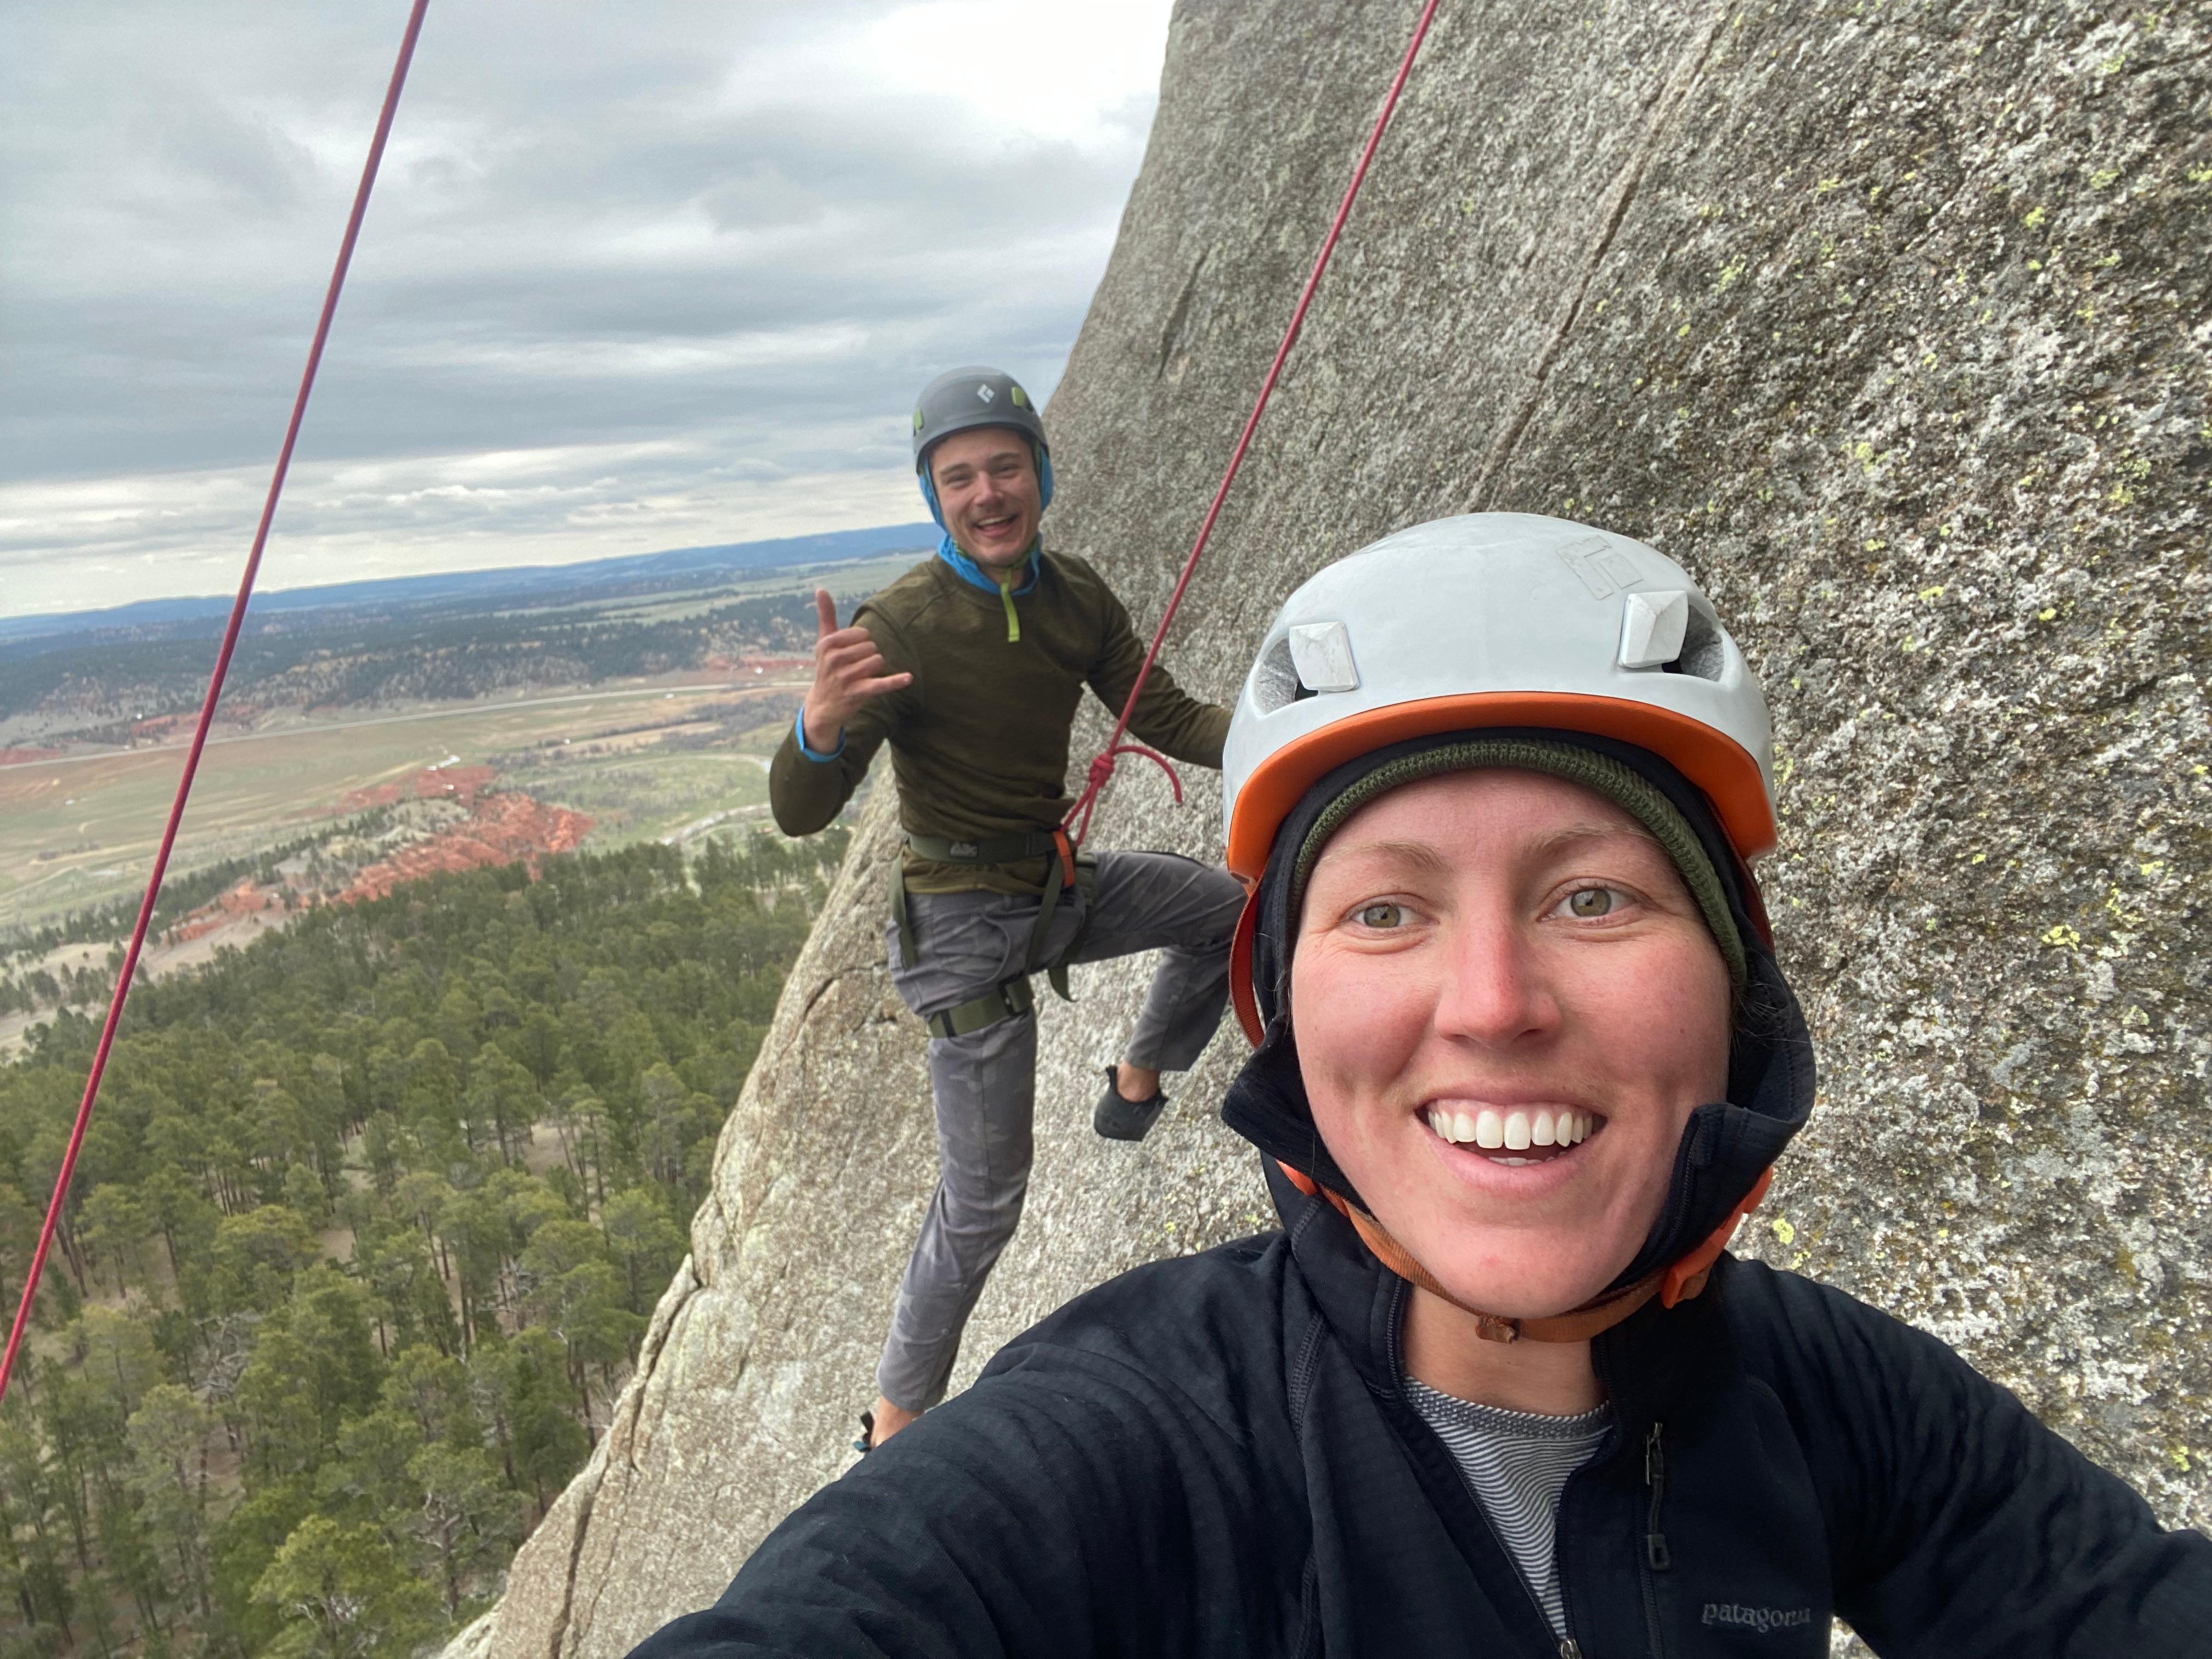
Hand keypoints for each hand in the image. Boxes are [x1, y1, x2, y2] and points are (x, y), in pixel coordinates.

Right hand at [802, 589, 909, 752]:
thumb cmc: (827, 667)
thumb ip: (826, 615)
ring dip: (875, 669)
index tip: (851, 654)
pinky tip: (908, 678)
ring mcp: (845, 677)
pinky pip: (881, 684)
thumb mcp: (824, 642)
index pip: (863, 634)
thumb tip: (821, 588)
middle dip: (869, 657)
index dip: (863, 643)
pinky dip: (895, 681)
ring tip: (860, 677)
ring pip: (878, 661)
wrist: (824, 704)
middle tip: (855, 668)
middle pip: (872, 647)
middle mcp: (834, 659)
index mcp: (827, 644)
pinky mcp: (857, 693)